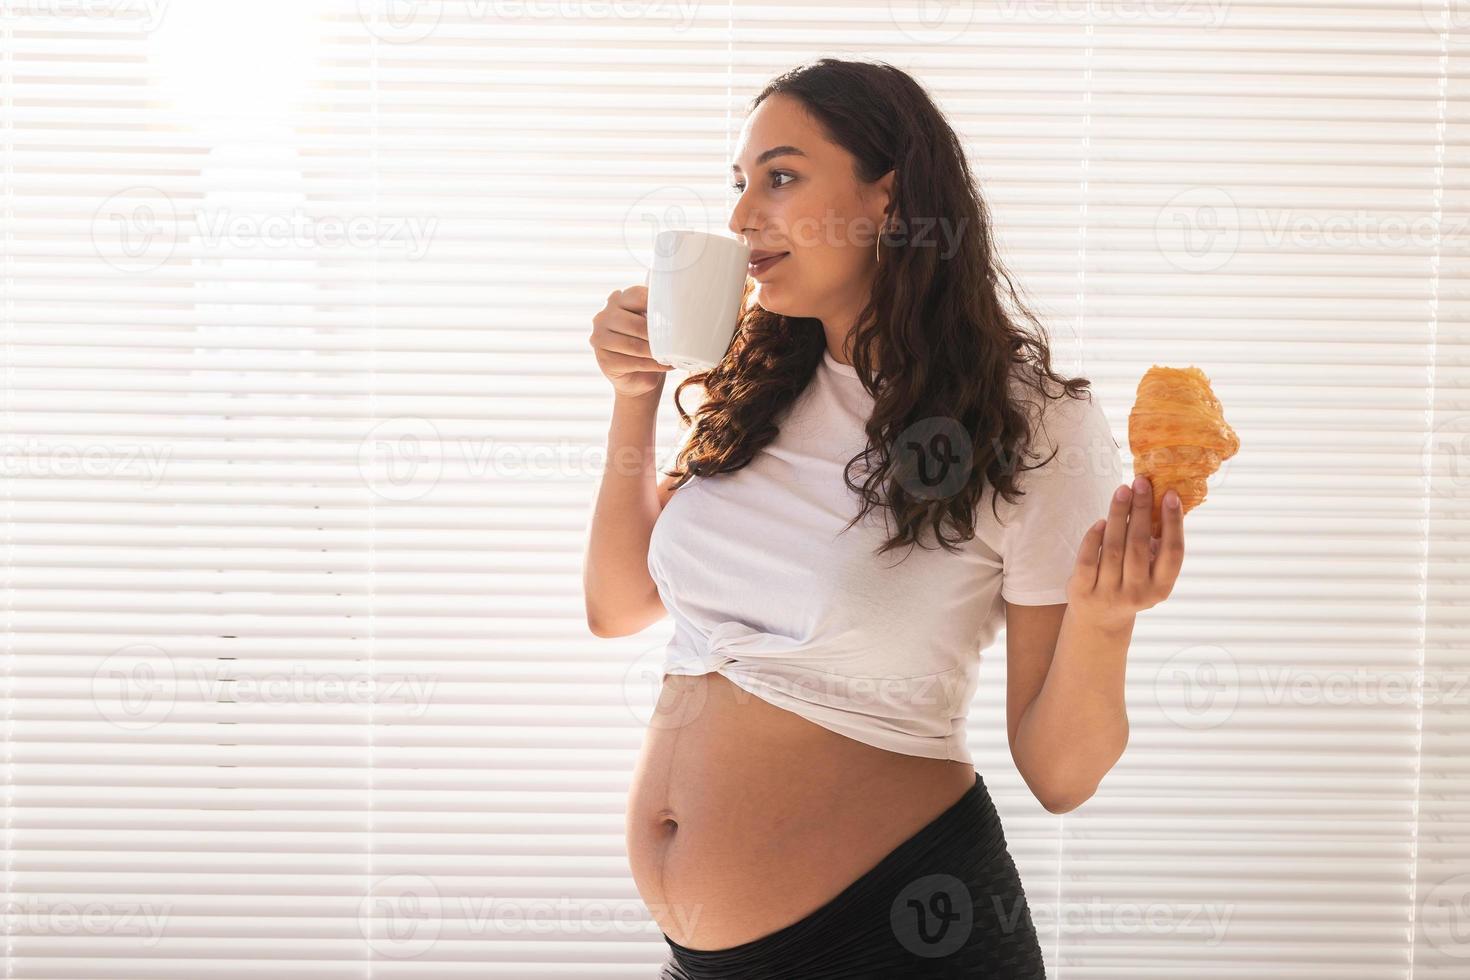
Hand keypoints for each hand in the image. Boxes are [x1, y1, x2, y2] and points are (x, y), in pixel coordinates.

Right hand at [589, 284, 675, 397]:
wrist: (638, 377)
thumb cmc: (648, 344)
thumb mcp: (652, 323)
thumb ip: (657, 312)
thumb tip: (682, 308)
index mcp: (617, 300)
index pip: (637, 295)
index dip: (657, 305)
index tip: (675, 315)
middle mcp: (604, 317)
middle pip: (636, 323)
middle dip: (658, 335)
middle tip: (677, 341)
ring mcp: (600, 338)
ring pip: (634, 345)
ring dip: (657, 352)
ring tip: (672, 355)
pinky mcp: (603, 360)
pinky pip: (632, 362)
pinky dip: (653, 365)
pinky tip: (665, 365)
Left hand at [1066, 475, 1184, 627]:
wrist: (1100, 618)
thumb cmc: (1131, 583)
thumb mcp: (1150, 572)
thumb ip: (1158, 543)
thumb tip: (1164, 498)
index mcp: (1161, 588)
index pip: (1173, 552)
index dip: (1173, 522)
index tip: (1170, 494)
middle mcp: (1138, 594)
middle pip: (1139, 544)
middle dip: (1140, 509)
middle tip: (1141, 483)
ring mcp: (1109, 594)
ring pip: (1113, 548)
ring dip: (1117, 515)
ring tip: (1122, 491)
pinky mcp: (1083, 591)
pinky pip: (1087, 559)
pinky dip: (1093, 537)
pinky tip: (1101, 520)